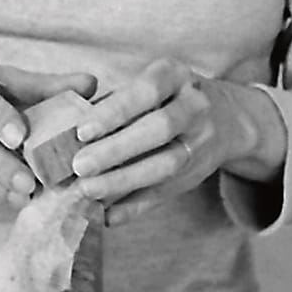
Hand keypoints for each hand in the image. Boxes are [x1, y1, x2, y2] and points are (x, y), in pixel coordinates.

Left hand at [72, 59, 284, 222]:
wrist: (226, 118)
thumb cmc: (166, 97)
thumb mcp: (149, 84)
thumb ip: (114, 101)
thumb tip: (65, 128)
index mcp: (176, 76)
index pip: (147, 92)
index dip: (115, 111)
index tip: (82, 131)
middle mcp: (195, 107)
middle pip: (160, 129)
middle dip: (117, 149)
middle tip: (79, 165)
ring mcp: (201, 143)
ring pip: (165, 166)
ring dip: (124, 181)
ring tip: (88, 190)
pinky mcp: (196, 175)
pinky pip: (165, 194)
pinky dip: (134, 207)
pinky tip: (106, 215)